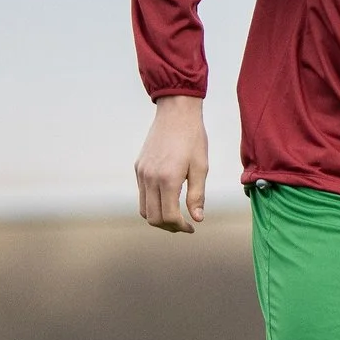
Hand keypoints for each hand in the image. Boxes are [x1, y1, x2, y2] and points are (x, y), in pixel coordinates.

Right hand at [135, 96, 208, 232]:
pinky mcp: (138, 167)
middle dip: (169, 226)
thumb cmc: (193, 139)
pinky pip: (142, 194)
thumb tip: (197, 218)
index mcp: (167, 179)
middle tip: (184, 225)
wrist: (176, 113)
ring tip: (176, 216)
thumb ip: (197, 195)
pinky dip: (152, 204)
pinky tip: (167, 199)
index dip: (181, 227)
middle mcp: (150, 178)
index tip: (192, 226)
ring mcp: (141, 173)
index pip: (169, 216)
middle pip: (153, 218)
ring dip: (159, 217)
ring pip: (143, 209)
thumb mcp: (201, 167)